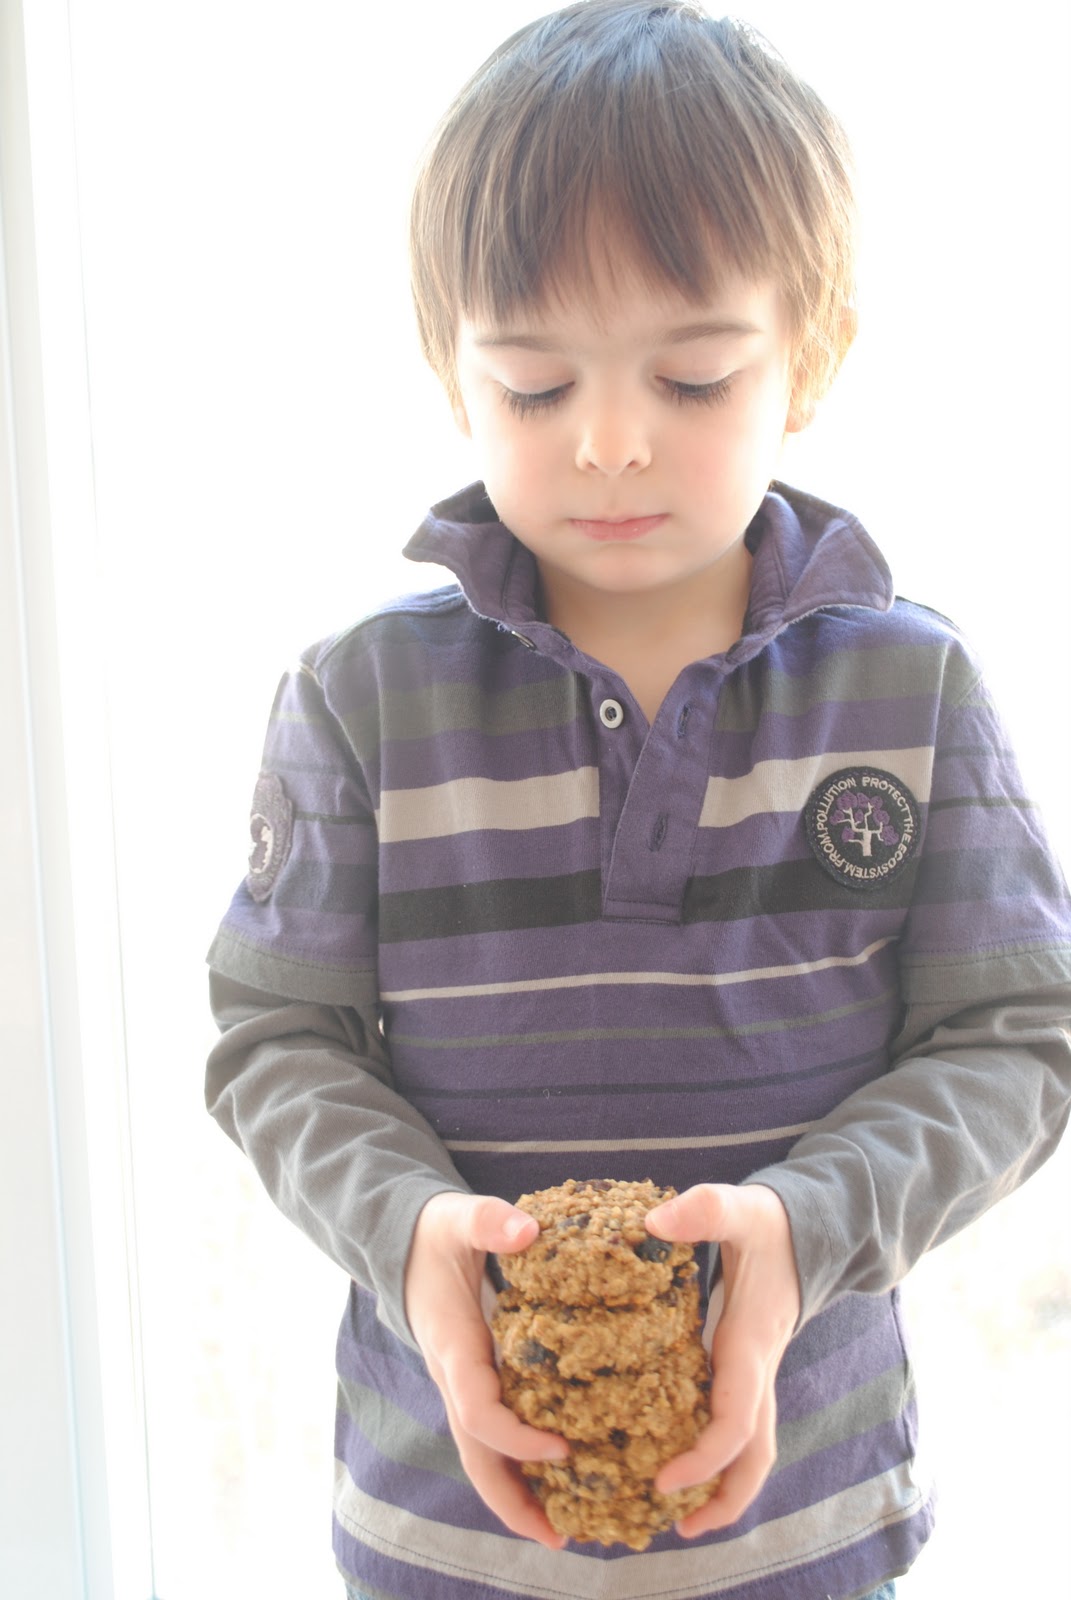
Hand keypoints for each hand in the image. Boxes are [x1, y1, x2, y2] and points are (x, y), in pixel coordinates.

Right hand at [404, 1191, 568, 1547]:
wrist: (402, 1241)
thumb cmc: (436, 1232)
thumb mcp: (458, 1217)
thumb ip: (489, 1221)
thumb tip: (528, 1231)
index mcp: (452, 1346)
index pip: (477, 1411)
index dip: (515, 1439)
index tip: (561, 1449)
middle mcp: (452, 1377)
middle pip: (476, 1455)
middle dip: (511, 1500)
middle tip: (560, 1536)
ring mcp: (460, 1384)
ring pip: (481, 1454)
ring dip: (515, 1494)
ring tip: (562, 1530)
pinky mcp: (472, 1381)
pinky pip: (490, 1435)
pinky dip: (516, 1465)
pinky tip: (554, 1480)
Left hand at [645, 1183, 799, 1535]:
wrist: (812, 1226)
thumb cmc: (773, 1223)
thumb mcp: (742, 1209)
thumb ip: (705, 1210)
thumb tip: (654, 1222)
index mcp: (750, 1344)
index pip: (736, 1421)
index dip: (704, 1458)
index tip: (664, 1481)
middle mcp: (758, 1368)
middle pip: (753, 1454)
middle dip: (723, 1496)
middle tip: (679, 1526)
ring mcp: (757, 1370)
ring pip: (752, 1446)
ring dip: (724, 1485)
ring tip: (680, 1514)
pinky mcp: (748, 1365)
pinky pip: (738, 1422)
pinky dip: (717, 1451)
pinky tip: (680, 1453)